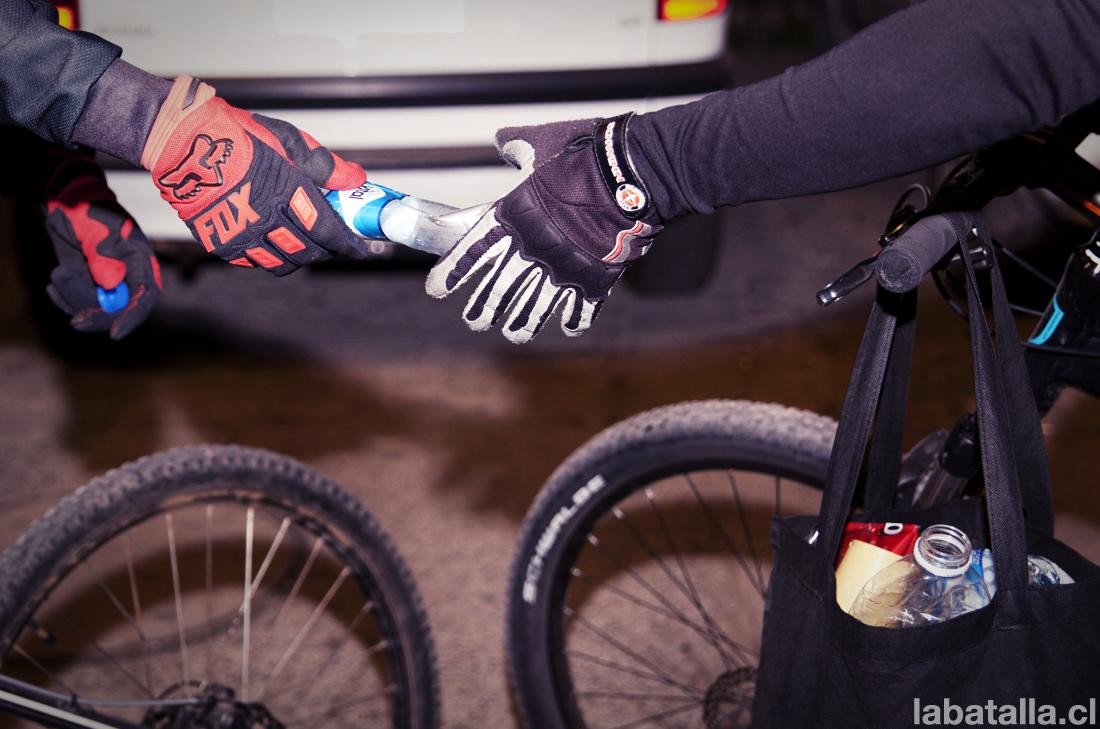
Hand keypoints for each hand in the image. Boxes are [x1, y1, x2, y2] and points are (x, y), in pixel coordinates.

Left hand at [44, 155, 161, 339]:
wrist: (65, 200)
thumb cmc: (87, 209)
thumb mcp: (97, 231)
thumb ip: (105, 260)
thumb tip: (112, 288)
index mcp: (139, 261)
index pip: (145, 296)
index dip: (133, 316)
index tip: (115, 332)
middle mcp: (127, 276)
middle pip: (120, 310)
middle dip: (97, 315)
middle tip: (76, 322)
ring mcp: (107, 282)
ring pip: (95, 308)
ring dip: (73, 296)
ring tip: (60, 273)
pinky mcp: (88, 284)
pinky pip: (78, 302)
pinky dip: (64, 297)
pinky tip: (57, 280)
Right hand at [141, 76, 367, 273]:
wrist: (182, 142)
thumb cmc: (236, 136)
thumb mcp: (288, 141)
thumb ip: (325, 165)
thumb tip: (355, 179)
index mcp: (288, 194)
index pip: (327, 232)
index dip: (346, 244)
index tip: (358, 248)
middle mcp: (266, 220)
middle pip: (307, 252)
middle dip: (325, 251)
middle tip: (332, 244)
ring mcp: (242, 235)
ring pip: (281, 262)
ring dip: (298, 257)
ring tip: (304, 246)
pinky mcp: (221, 243)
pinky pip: (254, 261)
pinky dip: (269, 256)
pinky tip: (273, 243)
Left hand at [425, 113, 662, 342]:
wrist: (629, 175)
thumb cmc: (584, 156)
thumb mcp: (541, 142)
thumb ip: (517, 146)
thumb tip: (505, 141)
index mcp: (511, 217)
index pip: (470, 253)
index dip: (452, 275)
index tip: (437, 291)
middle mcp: (531, 249)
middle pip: (499, 289)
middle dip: (484, 309)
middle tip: (475, 321)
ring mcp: (561, 268)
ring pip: (534, 307)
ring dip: (522, 324)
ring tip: (514, 334)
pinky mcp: (594, 279)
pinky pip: (580, 308)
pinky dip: (574, 320)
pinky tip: (569, 328)